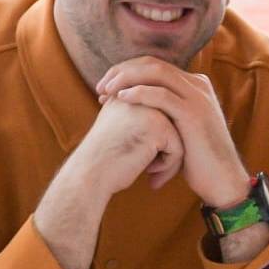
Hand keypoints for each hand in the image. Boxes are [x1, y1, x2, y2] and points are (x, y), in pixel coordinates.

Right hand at [32, 100, 182, 268]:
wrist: (89, 175)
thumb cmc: (102, 161)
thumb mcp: (116, 130)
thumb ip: (136, 120)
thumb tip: (163, 127)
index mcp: (127, 93)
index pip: (158, 117)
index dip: (153, 143)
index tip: (135, 158)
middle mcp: (139, 96)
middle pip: (171, 123)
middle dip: (164, 150)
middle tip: (149, 169)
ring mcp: (151, 109)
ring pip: (179, 135)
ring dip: (168, 159)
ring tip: (150, 172)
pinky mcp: (160, 126)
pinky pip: (179, 148)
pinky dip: (168, 165)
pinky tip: (148, 170)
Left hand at [96, 57, 250, 207]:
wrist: (222, 180)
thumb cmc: (198, 160)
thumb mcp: (180, 130)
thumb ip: (165, 114)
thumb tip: (135, 110)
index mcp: (194, 86)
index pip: (155, 66)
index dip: (127, 72)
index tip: (106, 89)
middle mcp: (197, 86)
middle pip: (153, 64)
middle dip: (122, 71)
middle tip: (100, 87)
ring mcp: (197, 97)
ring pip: (156, 72)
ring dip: (126, 78)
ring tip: (106, 91)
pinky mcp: (193, 113)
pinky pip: (161, 94)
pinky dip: (138, 92)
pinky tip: (122, 98)